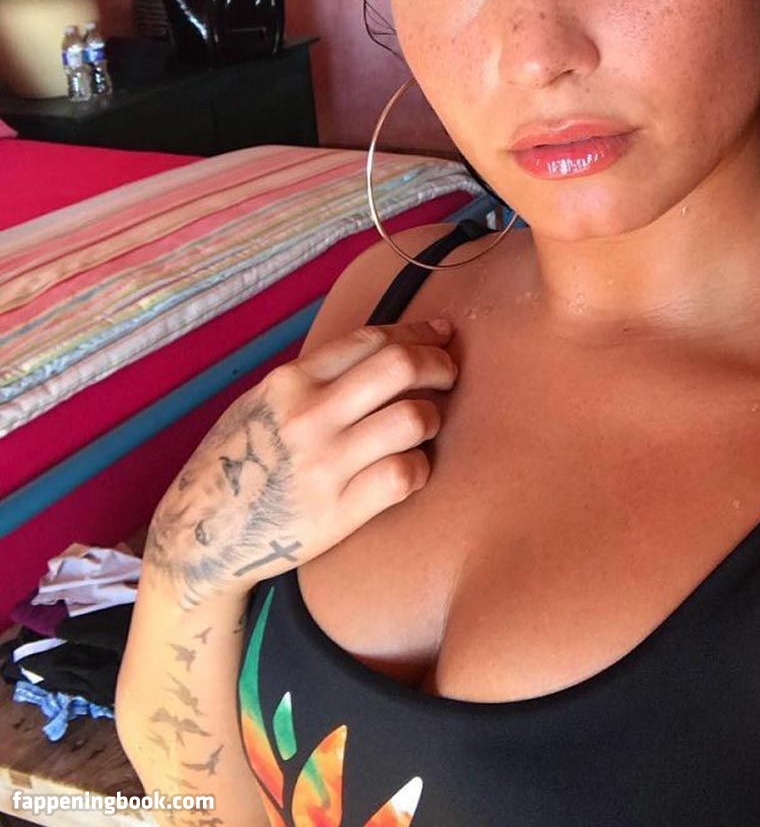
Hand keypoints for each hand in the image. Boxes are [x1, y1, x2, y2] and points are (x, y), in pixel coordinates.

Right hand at [143, 319, 457, 608]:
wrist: (200, 536)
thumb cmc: (238, 462)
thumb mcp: (263, 403)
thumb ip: (314, 378)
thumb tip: (381, 350)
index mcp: (291, 381)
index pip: (372, 339)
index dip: (417, 332)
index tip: (441, 334)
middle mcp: (309, 416)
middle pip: (400, 366)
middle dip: (440, 363)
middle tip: (449, 374)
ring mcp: (325, 464)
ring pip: (413, 418)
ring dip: (433, 418)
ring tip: (426, 426)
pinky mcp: (339, 511)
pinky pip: (406, 475)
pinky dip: (420, 468)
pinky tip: (412, 468)